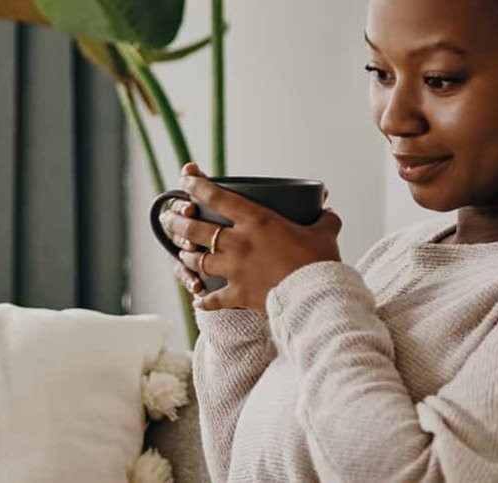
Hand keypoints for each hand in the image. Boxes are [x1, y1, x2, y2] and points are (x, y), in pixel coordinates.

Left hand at [158, 164, 343, 312]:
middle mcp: (239, 242)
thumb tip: (329, 212)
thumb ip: (324, 219)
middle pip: (197, 230)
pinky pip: (213, 298)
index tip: (185, 179)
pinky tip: (197, 299)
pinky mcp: (238, 295)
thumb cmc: (319, 261)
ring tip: (181, 253)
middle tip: (168, 218)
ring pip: (198, 260)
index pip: (218, 198)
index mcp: (257, 221)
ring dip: (187, 256)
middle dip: (178, 223)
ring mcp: (235, 270)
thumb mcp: (325, 233)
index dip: (198, 186)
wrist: (316, 296)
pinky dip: (204, 299)